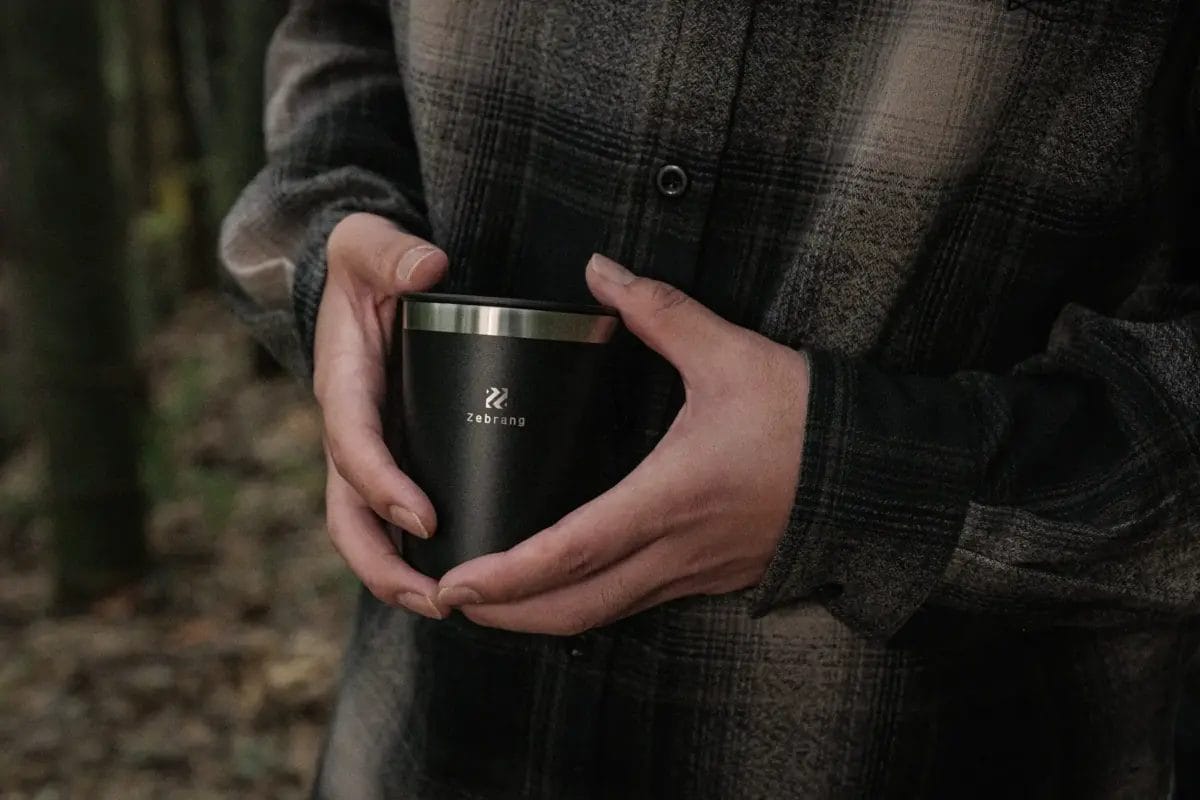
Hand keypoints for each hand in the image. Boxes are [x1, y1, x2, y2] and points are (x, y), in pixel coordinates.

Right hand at [314, 213, 448, 619]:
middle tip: (438, 600)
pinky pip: (396, 516)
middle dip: (384, 566)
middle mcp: (351, 429)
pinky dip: (419, 552)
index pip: (352, 447)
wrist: (363, 279)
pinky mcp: (396, 456)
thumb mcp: (371, 244)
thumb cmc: (368, 263)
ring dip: (400, 576)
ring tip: (452, 608)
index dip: (382, 485)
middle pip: (349, 516)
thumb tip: (428, 269)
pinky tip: (466, 575)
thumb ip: (393, 252)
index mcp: (344, 385)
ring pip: (368, 530)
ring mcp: (371, 450)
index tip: (425, 517)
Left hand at [435, 254, 810, 634]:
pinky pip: (632, 605)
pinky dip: (582, 605)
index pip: (574, 550)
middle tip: (447, 600)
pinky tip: (558, 587)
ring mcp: (692, 572)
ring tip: (487, 603)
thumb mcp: (728, 354)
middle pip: (574, 608)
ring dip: (538, 617)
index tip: (457, 582)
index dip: (509, 574)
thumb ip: (657, 311)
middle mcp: (676, 549)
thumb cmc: (803, 418)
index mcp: (671, 496)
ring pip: (601, 617)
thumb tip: (599, 271)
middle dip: (504, 615)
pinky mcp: (706, 575)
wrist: (874, 471)